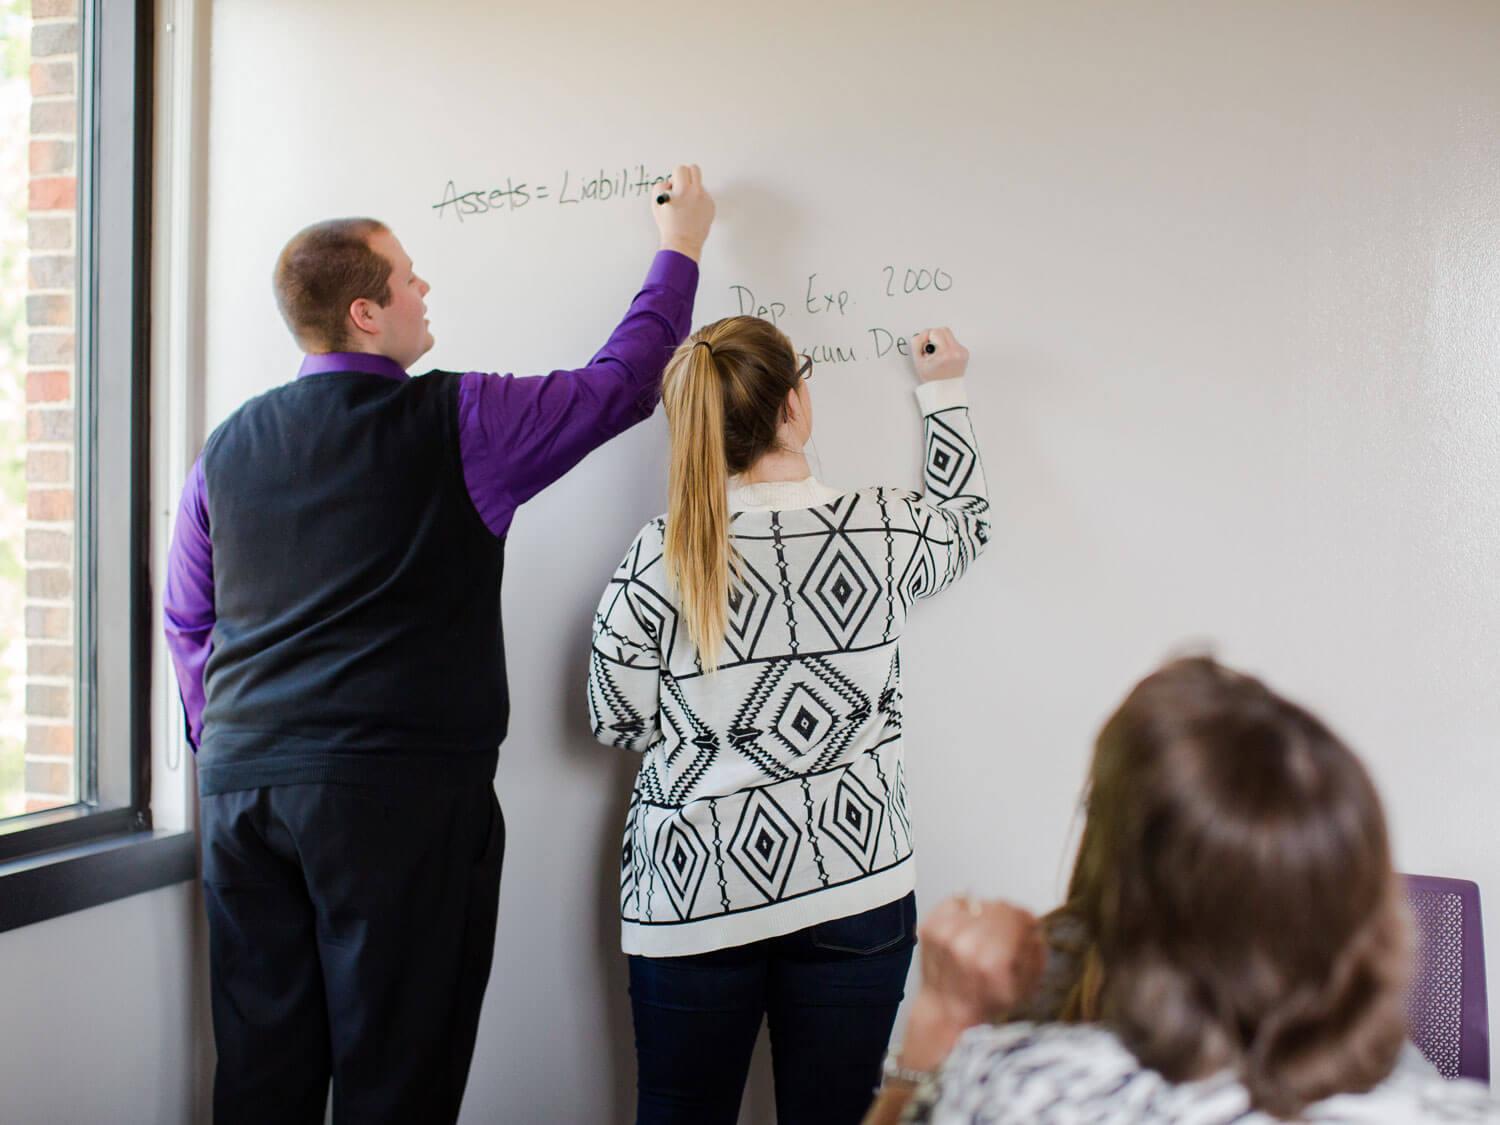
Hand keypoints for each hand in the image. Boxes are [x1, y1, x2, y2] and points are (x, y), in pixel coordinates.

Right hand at [653, 164, 714, 261]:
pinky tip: (692, 213)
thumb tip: (669, 183)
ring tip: (685, 206)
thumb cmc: (669, 225)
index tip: (674, 185)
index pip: (681, 169)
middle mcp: (697, 192)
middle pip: (695, 169)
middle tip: (682, 185)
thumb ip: (660, 187)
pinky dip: (698, 201)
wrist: (683, 243)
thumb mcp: (656, 204)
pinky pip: (704, 197)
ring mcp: (706, 199)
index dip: (674, 176)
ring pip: (699, 185)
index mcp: (682, 190)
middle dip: (687, 175)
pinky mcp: (711, 207)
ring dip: (692, 189)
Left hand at [897, 896, 1044, 1072]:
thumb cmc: (985, 1002)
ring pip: (979, 904)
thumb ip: (1036, 955)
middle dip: (1008, 918)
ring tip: (984, 935)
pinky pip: (956, 902)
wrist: (944, 1010)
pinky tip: (965, 931)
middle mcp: (965, 945)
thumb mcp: (1023, 988)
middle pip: (998, 907)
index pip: (1016, 917)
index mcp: (991, 962)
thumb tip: (1034, 928)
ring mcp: (943, 934)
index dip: (1026, 919)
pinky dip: (965, 912)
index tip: (1028, 925)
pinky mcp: (929, 926)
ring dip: (986, 915)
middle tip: (1007, 932)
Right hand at [911, 327, 968, 382]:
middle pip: (944, 330)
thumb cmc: (932, 379)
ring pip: (949, 335)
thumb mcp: (918, 361)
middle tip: (931, 349)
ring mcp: (962, 352)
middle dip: (935, 336)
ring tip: (938, 354)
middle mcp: (956, 351)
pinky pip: (954, 342)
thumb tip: (922, 334)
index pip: (935, 331)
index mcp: (945, 353)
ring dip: (941, 341)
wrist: (946, 389)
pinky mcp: (965, 353)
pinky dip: (947, 346)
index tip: (926, 348)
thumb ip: (917, 343)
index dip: (927, 337)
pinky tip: (944, 357)